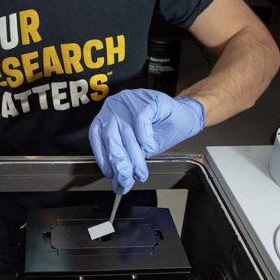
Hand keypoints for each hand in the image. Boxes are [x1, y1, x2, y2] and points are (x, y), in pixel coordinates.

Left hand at [89, 89, 204, 193]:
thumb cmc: (158, 131)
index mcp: (106, 117)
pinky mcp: (146, 99)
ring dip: (134, 156)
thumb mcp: (138, 148)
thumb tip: (119, 180)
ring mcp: (129, 101)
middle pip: (111, 137)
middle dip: (120, 162)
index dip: (103, 159)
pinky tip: (149, 147)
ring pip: (126, 132)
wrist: (182, 118)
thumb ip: (126, 159)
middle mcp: (113, 107)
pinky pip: (141, 120)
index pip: (97, 139)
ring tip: (140, 172)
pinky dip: (144, 137)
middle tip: (126, 179)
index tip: (111, 176)